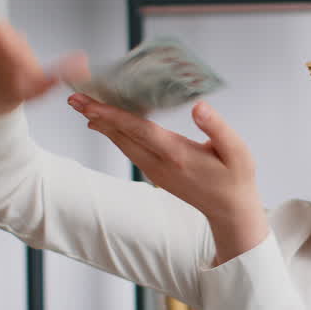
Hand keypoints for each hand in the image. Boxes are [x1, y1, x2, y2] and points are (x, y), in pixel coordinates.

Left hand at [69, 93, 268, 264]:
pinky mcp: (156, 173)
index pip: (139, 130)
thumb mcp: (238, 152)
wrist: (230, 212)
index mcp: (178, 154)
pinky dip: (114, 133)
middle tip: (73, 97)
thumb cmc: (236, 179)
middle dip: (96, 115)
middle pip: (121, 136)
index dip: (112, 115)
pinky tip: (105, 123)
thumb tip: (198, 106)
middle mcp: (161, 163)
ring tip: (83, 106)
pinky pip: (129, 149)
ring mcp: (155, 170)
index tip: (89, 104)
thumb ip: (218, 128)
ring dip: (101, 123)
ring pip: (122, 143)